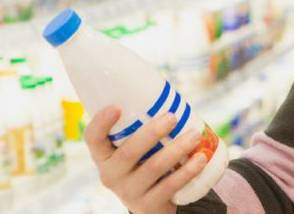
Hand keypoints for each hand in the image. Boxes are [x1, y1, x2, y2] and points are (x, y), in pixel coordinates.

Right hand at [84, 106, 208, 213]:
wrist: (152, 204)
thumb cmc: (144, 163)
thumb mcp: (135, 148)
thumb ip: (141, 125)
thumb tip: (167, 91)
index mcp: (103, 155)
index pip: (92, 138)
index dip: (101, 123)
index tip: (116, 107)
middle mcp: (111, 175)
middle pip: (129, 152)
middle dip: (152, 132)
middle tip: (172, 117)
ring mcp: (128, 192)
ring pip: (153, 167)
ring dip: (177, 149)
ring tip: (195, 135)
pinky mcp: (148, 206)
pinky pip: (169, 186)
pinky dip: (188, 171)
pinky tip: (201, 159)